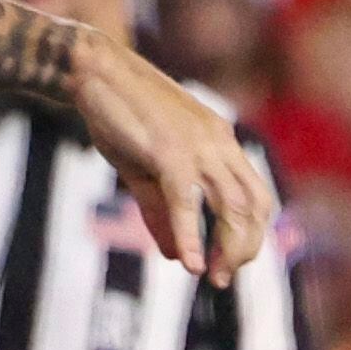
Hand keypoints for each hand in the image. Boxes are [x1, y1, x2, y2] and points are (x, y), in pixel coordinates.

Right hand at [68, 30, 277, 284]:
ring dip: (229, 247)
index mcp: (220, 143)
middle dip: (246, 247)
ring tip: (213, 276)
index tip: (229, 264)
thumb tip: (176, 256)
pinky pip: (187, 199)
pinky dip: (192, 235)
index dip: (251, 235)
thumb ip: (163, 213)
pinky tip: (190, 263)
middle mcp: (219, 143)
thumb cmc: (118, 116)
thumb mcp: (144, 170)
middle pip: (255, 204)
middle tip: (223, 278)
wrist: (94, 71)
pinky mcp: (169, 150)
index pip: (256, 196)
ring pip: (234, 205)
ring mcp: (199, 145)